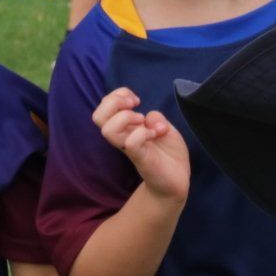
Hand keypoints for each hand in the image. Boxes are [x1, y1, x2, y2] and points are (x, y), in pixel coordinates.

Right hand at [93, 88, 189, 202]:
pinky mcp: (141, 159)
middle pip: (98, 116)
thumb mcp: (164, 127)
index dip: (117, 95)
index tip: (135, 99)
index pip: (104, 106)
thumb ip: (155, 118)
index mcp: (125, 127)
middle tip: (135, 106)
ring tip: (142, 122)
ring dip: (126, 118)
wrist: (177, 181)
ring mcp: (130, 149)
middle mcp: (123, 137)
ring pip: (108, 130)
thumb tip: (148, 116)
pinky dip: (143, 133)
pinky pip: (131, 142)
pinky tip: (154, 134)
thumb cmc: (168, 154)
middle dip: (114, 102)